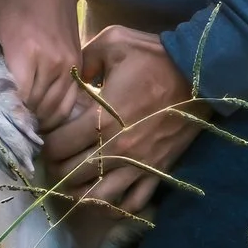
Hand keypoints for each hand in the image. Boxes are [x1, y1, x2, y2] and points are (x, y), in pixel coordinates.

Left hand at [0, 0, 100, 161]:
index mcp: (26, 50)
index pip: (20, 100)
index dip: (6, 112)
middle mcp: (53, 61)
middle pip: (39, 108)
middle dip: (21, 118)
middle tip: (3, 122)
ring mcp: (70, 63)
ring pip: (58, 108)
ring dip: (41, 117)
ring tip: (21, 119)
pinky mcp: (79, 62)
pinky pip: (72, 98)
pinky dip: (58, 109)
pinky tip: (41, 110)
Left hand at [60, 23, 206, 218]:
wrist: (200, 74)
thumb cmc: (155, 57)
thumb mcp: (113, 41)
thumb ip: (84, 58)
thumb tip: (74, 76)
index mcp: (102, 119)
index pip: (59, 147)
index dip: (48, 145)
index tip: (49, 138)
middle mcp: (117, 149)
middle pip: (73, 176)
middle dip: (58, 170)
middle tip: (57, 160)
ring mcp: (138, 165)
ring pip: (98, 198)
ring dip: (81, 193)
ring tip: (76, 183)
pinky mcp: (157, 171)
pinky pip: (133, 202)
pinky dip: (116, 205)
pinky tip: (107, 195)